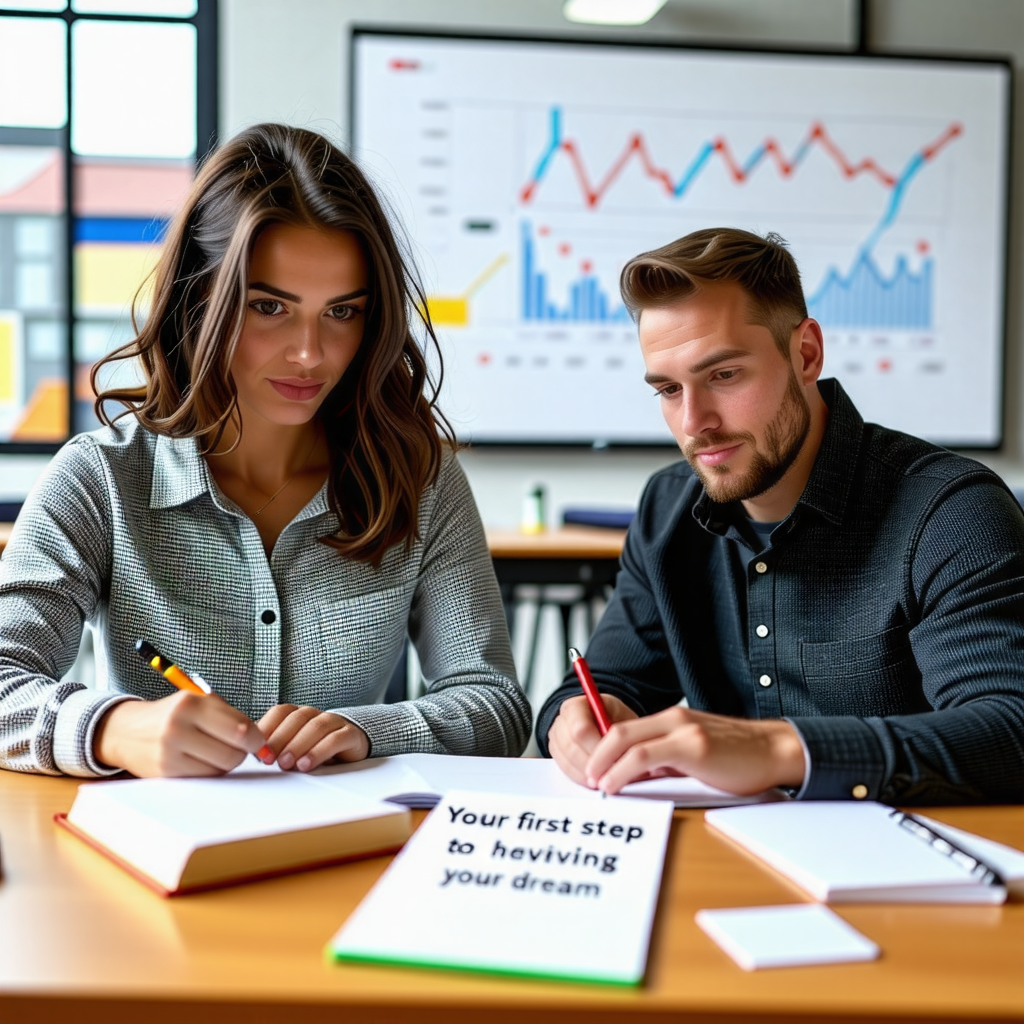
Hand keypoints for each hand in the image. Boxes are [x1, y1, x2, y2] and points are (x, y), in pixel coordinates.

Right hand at [93, 692, 267, 777]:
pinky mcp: (165, 772)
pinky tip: (202, 761)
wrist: (126, 731)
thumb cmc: (173, 715)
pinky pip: (204, 778)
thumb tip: (261, 742)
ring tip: (215, 751)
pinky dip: (210, 772)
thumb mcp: (198, 702)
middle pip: (233, 752)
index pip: (241, 728)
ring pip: (220, 768)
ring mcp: (169, 751)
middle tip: (238, 748)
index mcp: (191, 703)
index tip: (260, 742)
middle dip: (242, 753)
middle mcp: (178, 725)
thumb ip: (229, 717)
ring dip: (226, 763)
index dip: (257, 739)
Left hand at [257, 704, 368, 771]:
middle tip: (269, 760)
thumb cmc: (315, 748)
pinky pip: (336, 739)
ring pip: (316, 727)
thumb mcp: (292, 747)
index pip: (280, 712)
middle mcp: (316, 714)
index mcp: (298, 714)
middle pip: (297, 718)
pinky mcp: (350, 735)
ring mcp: (335, 722)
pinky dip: (319, 751)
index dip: (267, 728)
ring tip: (286, 764)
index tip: (256, 749)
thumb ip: (274, 746)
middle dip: (280, 739)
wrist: (351, 747)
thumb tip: (248, 753)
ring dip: (298, 745)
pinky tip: (307, 764)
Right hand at [547, 693, 637, 785]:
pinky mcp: (557, 754)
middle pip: (570, 747)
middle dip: (592, 765)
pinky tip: (595, 781)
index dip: (596, 748)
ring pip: (566, 761)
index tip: (613, 761)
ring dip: (587, 775)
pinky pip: (565, 770)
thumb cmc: (616, 721)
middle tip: (610, 775)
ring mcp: (556, 738)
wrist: (607, 724)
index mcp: (576, 706)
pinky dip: (581, 778)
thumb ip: (620, 734)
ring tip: (606, 779)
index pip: (580, 729)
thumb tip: (622, 755)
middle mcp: (561, 721)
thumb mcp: (624, 719)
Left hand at [584, 705, 805, 795]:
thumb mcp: (696, 753)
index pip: (625, 728)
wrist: (774, 751)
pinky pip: (643, 756)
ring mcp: (682, 731)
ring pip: (625, 741)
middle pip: (617, 731)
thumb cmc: (739, 756)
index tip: (594, 769)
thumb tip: (638, 776)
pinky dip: (621, 771)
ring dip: (603, 764)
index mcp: (672, 719)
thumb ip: (669, 759)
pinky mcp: (692, 747)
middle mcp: (674, 719)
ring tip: (596, 784)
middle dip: (594, 754)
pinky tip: (615, 785)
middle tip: (587, 777)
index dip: (602, 748)